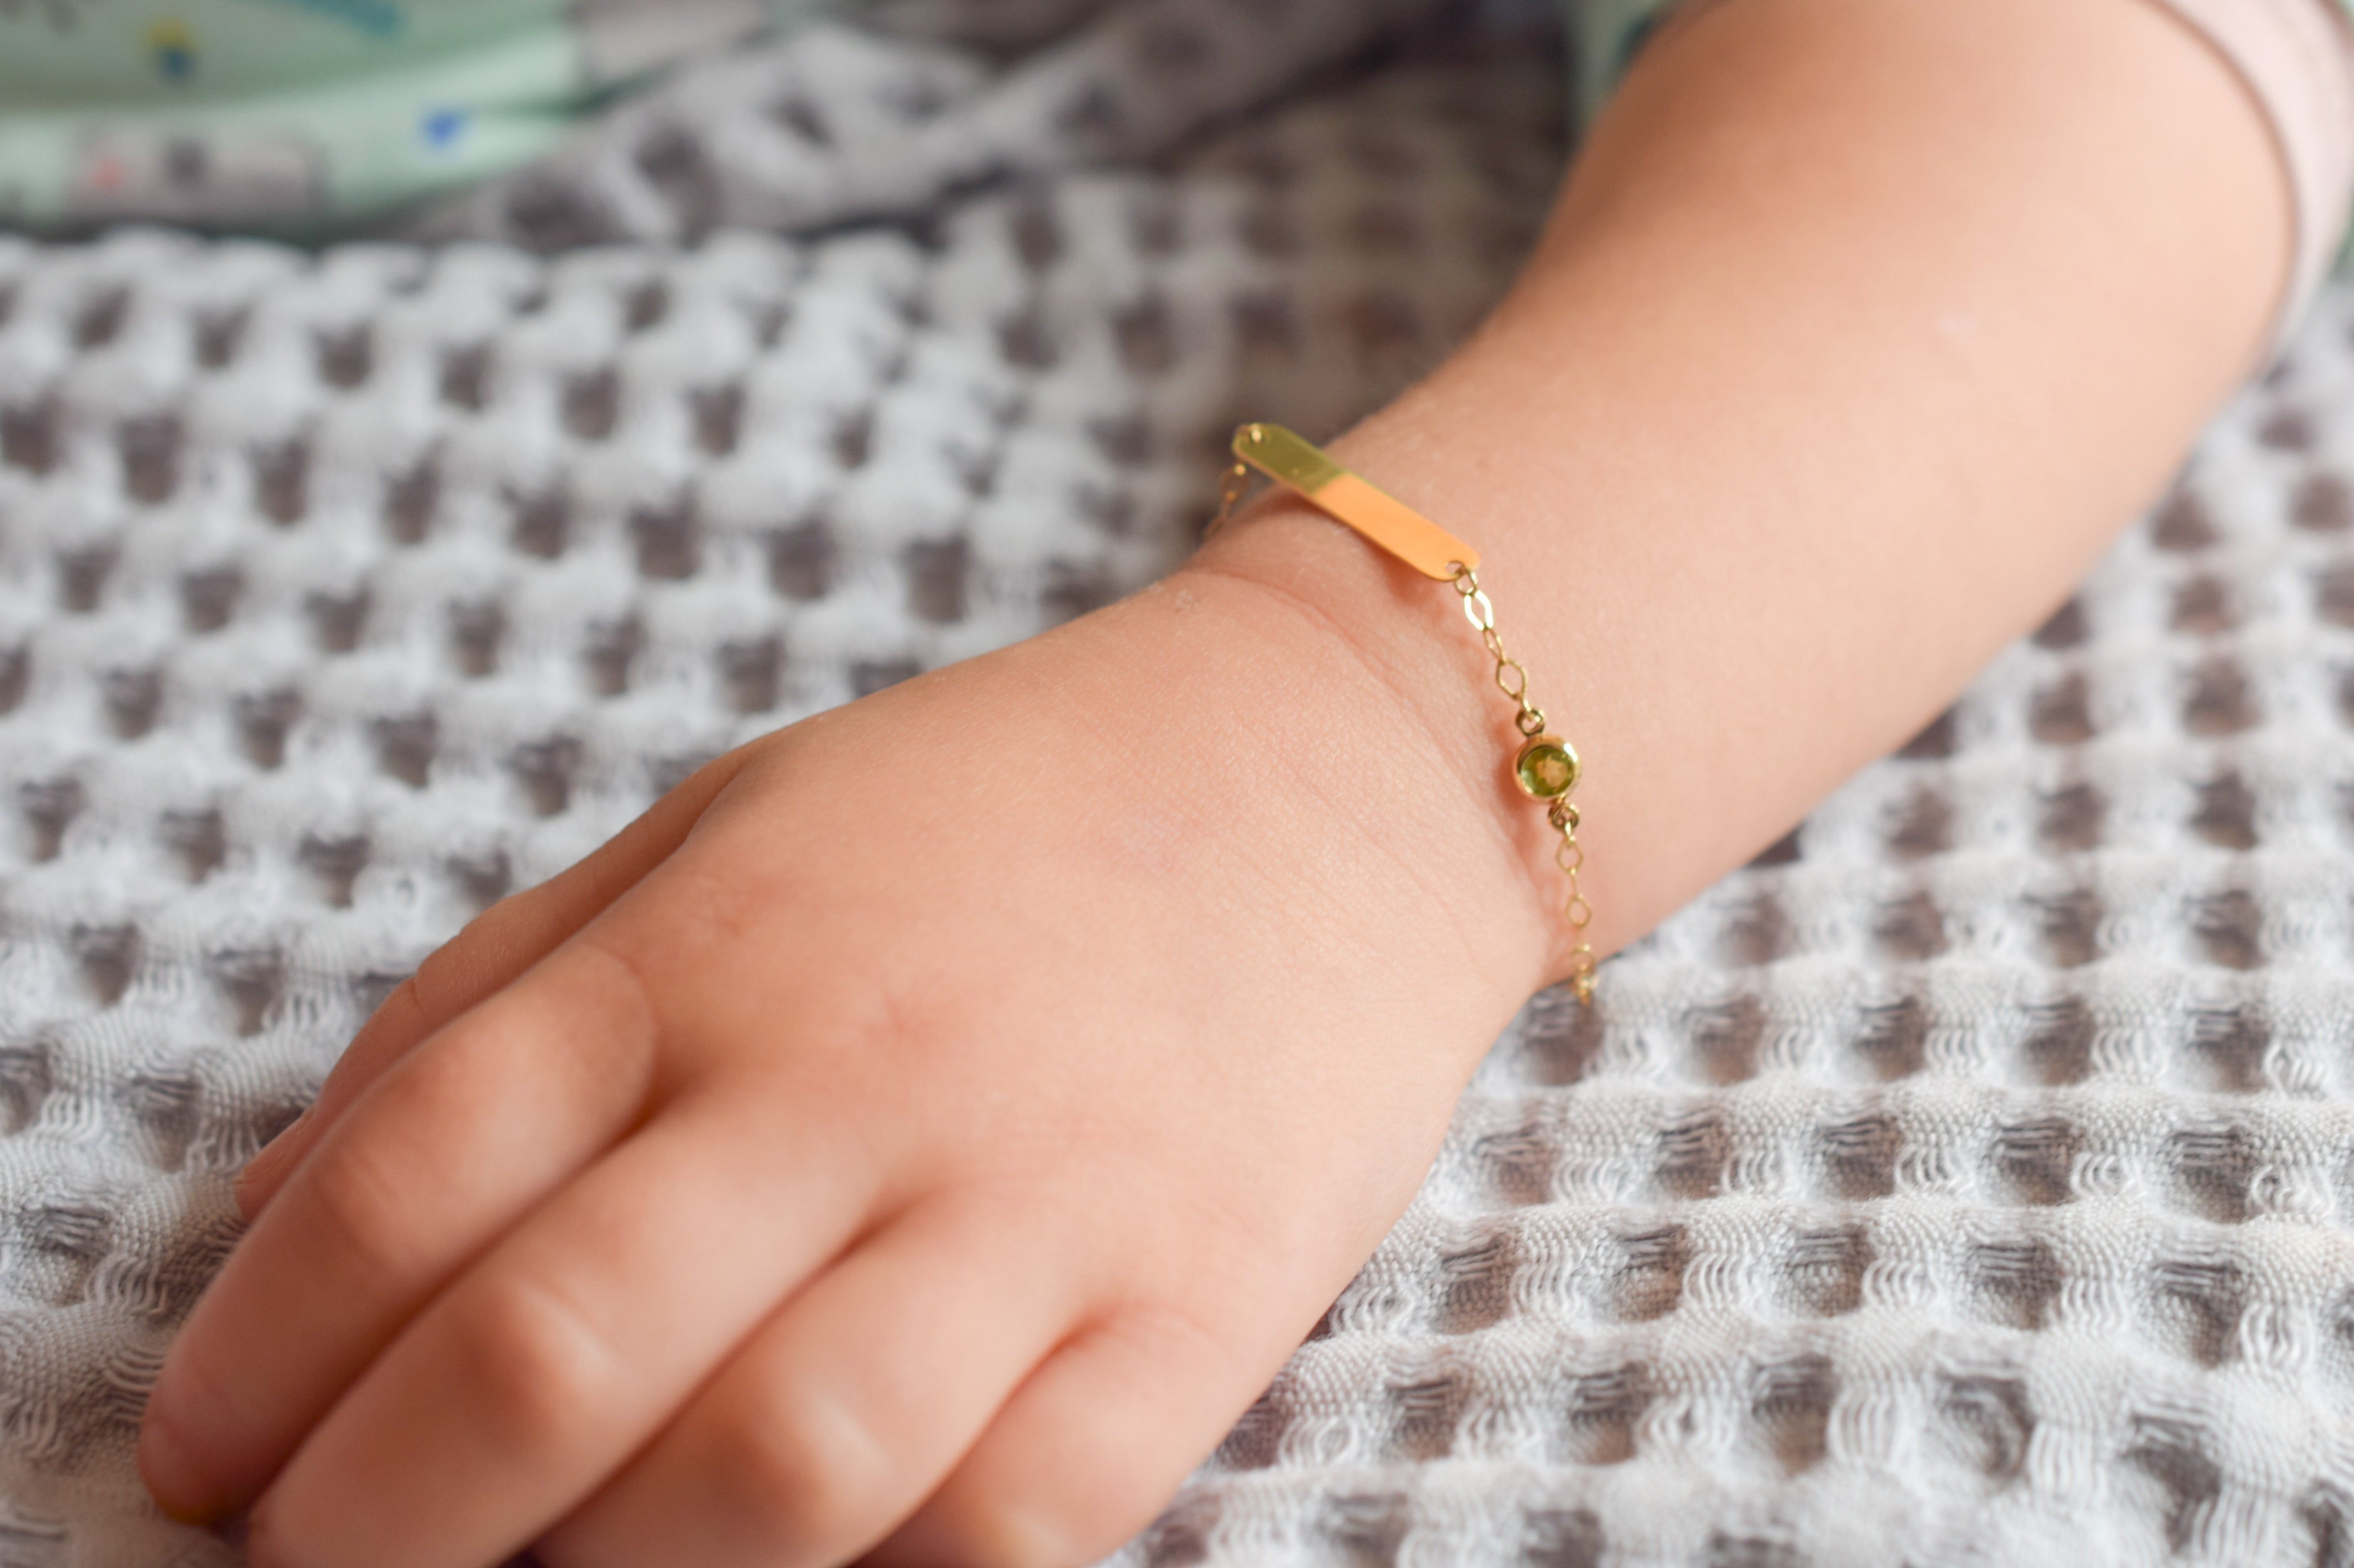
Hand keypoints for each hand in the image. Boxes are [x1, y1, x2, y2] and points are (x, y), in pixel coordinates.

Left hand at [137, 532, 1559, 1567]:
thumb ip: (496, 998)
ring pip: (774, 1473)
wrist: (1328, 771)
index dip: (264, 1347)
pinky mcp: (1199, 1304)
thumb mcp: (718, 827)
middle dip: (378, 1522)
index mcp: (715, 944)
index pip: (415, 1173)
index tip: (207, 1453)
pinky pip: (1018, 1523)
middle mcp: (860, 1071)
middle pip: (553, 1350)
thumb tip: (270, 1210)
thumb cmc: (995, 808)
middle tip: (319, 1566)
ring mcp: (1044, 1196)